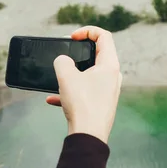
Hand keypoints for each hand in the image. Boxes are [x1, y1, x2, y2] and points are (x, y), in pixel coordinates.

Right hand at [46, 26, 121, 143]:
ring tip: (59, 77)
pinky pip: (85, 91)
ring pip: (89, 74)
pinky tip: (53, 100)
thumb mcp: (66, 76)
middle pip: (98, 54)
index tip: (72, 38)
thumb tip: (63, 61)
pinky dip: (70, 91)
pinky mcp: (101, 103)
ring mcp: (108, 90)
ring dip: (73, 73)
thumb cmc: (83, 105)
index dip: (87, 31)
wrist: (89, 136)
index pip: (104, 36)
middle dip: (79, 52)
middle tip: (66, 54)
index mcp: (110, 65)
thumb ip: (62, 61)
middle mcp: (113, 76)